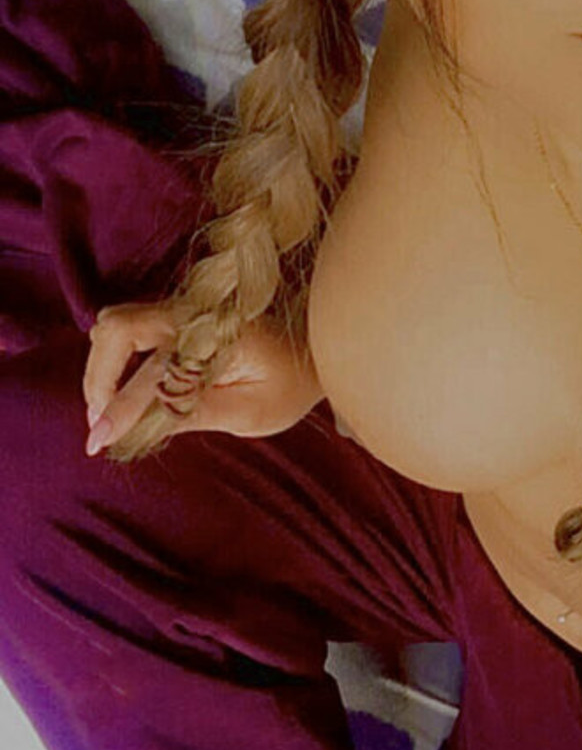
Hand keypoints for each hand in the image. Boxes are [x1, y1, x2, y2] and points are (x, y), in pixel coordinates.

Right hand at [83, 301, 323, 452]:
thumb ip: (198, 412)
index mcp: (216, 335)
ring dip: (102, 367)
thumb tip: (142, 425)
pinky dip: (115, 359)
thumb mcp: (253, 411)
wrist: (314, 348)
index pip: (154, 372)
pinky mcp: (177, 314)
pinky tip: (123, 394)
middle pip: (117, 328)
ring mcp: (182, 308)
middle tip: (101, 425)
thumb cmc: (292, 383)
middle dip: (98, 378)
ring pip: (117, 324)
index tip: (99, 441)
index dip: (121, 409)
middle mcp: (193, 313)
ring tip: (108, 413)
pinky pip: (130, 327)